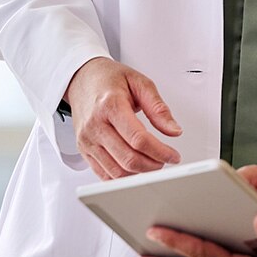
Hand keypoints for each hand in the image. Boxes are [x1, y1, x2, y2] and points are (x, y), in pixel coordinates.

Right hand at [65, 57, 181, 178]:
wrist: (83, 79)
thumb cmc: (110, 79)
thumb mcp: (140, 82)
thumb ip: (158, 108)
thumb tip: (174, 130)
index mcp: (110, 105)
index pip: (138, 139)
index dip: (160, 151)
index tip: (173, 156)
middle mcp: (95, 125)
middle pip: (128, 158)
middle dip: (152, 165)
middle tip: (165, 160)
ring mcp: (87, 140)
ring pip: (116, 171)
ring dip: (139, 174)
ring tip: (153, 164)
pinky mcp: (83, 150)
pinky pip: (103, 174)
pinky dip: (122, 177)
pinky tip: (135, 170)